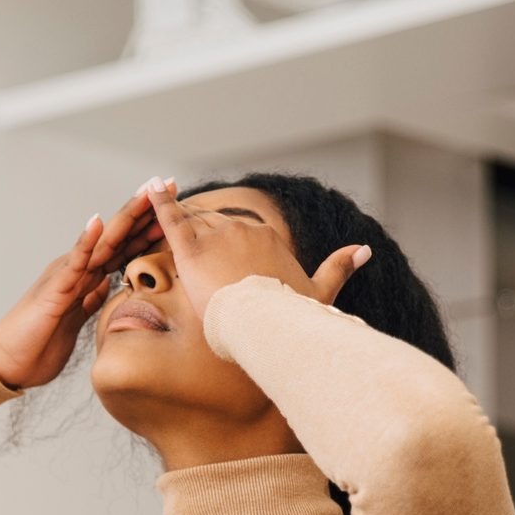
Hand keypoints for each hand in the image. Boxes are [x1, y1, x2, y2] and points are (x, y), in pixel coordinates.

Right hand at [0, 175, 171, 389]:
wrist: (9, 363)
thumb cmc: (39, 343)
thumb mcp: (76, 319)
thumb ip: (90, 299)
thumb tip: (107, 286)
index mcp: (87, 277)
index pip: (124, 246)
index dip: (149, 226)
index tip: (176, 208)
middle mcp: (78, 269)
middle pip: (118, 235)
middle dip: (145, 210)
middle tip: (170, 184)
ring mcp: (66, 275)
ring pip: (102, 241)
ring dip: (124, 216)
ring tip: (145, 193)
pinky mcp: (54, 290)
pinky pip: (73, 263)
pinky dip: (86, 242)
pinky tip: (98, 223)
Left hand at [142, 178, 369, 315]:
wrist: (268, 326)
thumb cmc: (292, 316)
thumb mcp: (320, 292)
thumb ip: (339, 268)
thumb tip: (365, 249)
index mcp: (267, 238)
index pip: (241, 236)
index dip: (229, 250)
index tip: (224, 267)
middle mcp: (243, 229)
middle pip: (216, 230)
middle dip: (203, 244)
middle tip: (190, 263)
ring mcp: (217, 237)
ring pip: (194, 227)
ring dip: (178, 229)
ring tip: (169, 240)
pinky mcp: (192, 250)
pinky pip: (172, 221)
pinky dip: (159, 204)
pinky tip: (149, 188)